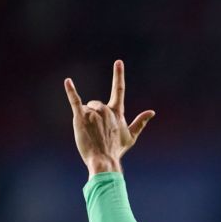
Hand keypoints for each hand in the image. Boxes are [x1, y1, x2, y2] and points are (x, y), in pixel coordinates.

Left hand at [64, 60, 154, 178]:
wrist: (104, 160)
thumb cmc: (117, 149)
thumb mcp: (131, 136)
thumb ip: (141, 122)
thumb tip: (152, 112)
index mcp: (117, 112)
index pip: (119, 89)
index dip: (118, 75)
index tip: (118, 62)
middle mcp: (107, 110)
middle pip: (96, 104)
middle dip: (95, 116)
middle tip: (97, 133)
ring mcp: (94, 112)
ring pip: (87, 108)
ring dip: (86, 119)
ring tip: (91, 133)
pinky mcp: (81, 116)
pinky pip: (75, 100)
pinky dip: (71, 91)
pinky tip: (68, 81)